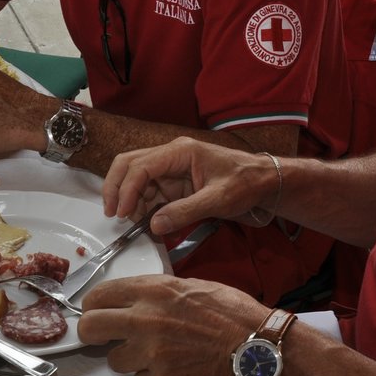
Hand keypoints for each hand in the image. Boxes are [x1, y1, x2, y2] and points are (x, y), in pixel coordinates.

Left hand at [77, 274, 268, 375]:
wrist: (257, 346)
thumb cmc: (231, 312)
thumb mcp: (191, 285)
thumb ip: (157, 291)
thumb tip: (132, 299)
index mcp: (153, 290)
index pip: (98, 296)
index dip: (91, 306)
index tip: (95, 312)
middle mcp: (146, 319)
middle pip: (90, 328)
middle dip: (91, 333)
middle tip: (101, 337)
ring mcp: (152, 353)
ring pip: (114, 360)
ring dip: (128, 359)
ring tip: (154, 354)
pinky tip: (171, 368)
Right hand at [102, 136, 277, 234]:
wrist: (263, 181)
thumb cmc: (245, 183)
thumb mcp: (218, 200)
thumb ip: (185, 212)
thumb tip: (154, 224)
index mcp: (180, 151)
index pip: (141, 165)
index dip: (126, 188)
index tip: (121, 211)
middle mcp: (171, 156)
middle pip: (130, 164)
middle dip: (116, 187)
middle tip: (111, 213)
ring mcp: (171, 169)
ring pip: (136, 178)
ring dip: (128, 198)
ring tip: (129, 221)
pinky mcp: (175, 183)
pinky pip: (149, 191)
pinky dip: (140, 204)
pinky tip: (141, 220)